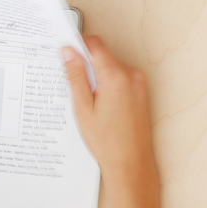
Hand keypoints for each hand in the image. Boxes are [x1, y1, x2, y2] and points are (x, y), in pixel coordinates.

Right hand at [61, 36, 154, 174]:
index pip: (95, 44)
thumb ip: (76, 76)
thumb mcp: (83, 108)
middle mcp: (131, 75)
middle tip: (72, 84)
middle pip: (103, 55)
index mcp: (116, 76)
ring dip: (97, 75)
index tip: (65, 53)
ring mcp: (139, 83)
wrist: (131, 162)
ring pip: (111, 67)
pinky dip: (108, 83)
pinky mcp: (141, 91)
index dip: (78, 46)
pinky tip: (99, 104)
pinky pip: (120, 78)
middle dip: (86, 65)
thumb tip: (68, 52)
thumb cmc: (107, 141)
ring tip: (87, 100)